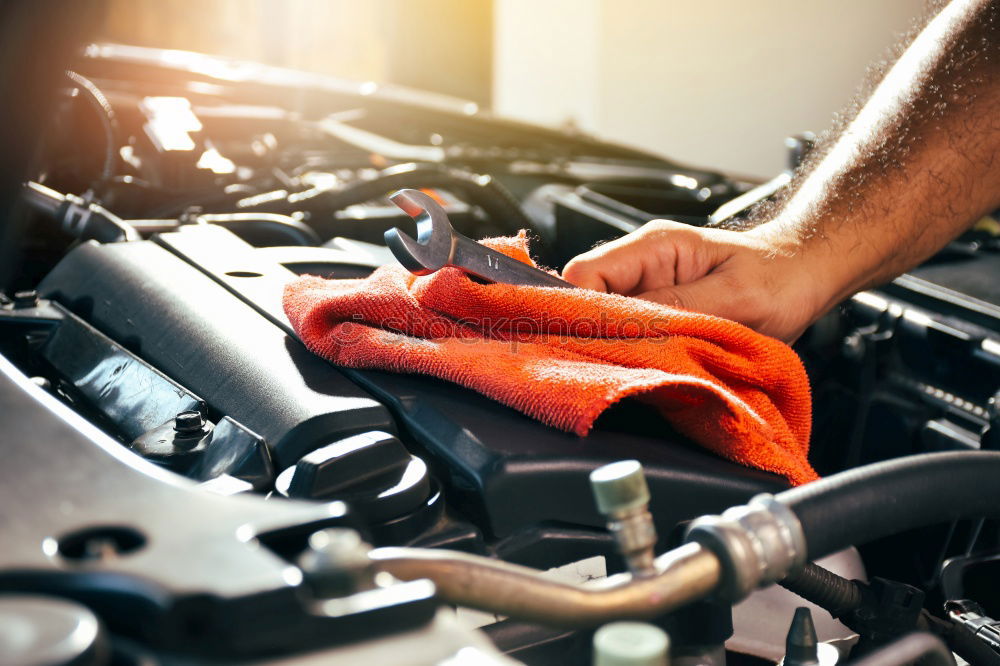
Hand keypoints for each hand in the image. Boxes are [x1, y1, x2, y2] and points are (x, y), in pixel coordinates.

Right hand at [562, 219, 829, 342]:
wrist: (803, 275)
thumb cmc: (780, 278)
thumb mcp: (735, 297)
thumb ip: (676, 308)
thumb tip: (622, 326)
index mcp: (654, 246)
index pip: (584, 274)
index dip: (581, 311)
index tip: (597, 345)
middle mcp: (641, 264)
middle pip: (586, 300)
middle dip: (597, 335)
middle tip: (621, 365)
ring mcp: (645, 288)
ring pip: (604, 322)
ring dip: (619, 348)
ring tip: (643, 367)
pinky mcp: (655, 313)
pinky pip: (629, 335)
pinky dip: (636, 354)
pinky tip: (653, 366)